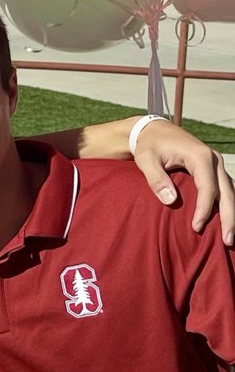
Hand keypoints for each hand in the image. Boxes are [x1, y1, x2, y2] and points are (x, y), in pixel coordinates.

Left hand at [132, 120, 234, 244]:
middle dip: (229, 217)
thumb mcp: (145, 159)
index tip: (196, 227)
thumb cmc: (148, 145)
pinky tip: (226, 220)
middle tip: (228, 241)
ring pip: (231, 191)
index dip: (204, 209)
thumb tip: (171, 200)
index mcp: (199, 156)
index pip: (208, 187)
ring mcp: (216, 164)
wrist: (153, 130)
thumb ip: (156, 178)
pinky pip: (226, 189)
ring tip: (230, 237)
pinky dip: (227, 204)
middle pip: (227, 192)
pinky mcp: (214, 169)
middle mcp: (214, 159)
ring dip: (231, 213)